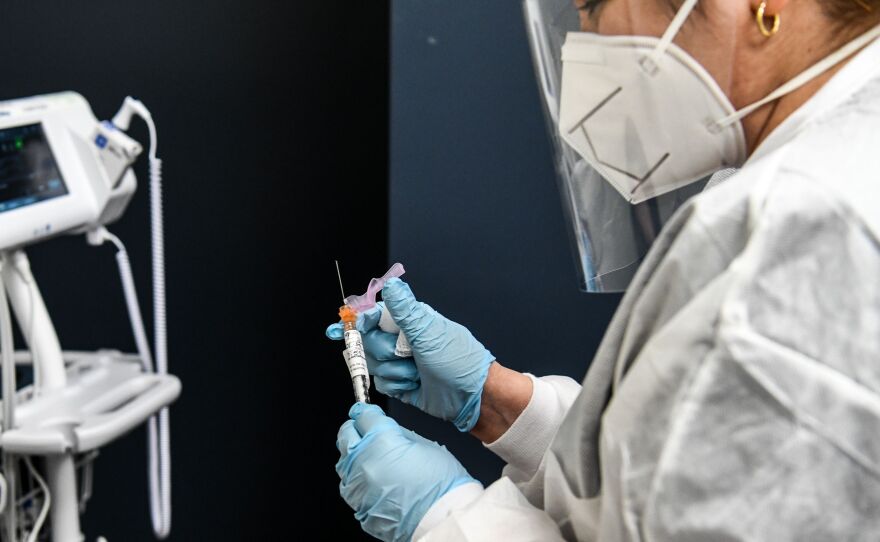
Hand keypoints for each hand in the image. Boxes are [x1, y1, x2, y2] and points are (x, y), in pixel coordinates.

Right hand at [326, 278, 494, 431]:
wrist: (473, 396)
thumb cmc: (459, 361)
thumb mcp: (429, 332)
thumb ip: (405, 310)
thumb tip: (391, 284)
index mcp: (409, 321)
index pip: (372, 316)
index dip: (355, 322)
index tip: (338, 330)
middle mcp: (402, 339)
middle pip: (368, 342)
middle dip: (383, 352)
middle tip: (404, 355)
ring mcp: (400, 361)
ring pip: (373, 364)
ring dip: (394, 371)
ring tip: (416, 372)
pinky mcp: (400, 382)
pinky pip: (382, 383)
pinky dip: (397, 385)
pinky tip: (414, 385)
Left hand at [336, 403, 476, 541]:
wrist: (443, 520)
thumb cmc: (441, 485)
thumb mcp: (425, 444)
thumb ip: (399, 433)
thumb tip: (385, 427)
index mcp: (381, 440)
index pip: (363, 416)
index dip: (367, 412)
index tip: (368, 413)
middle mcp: (363, 461)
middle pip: (346, 434)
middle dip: (355, 428)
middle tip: (365, 429)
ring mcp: (357, 486)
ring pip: (343, 460)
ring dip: (353, 454)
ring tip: (371, 456)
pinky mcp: (357, 505)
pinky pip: (349, 485)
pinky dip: (357, 478)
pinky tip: (373, 480)